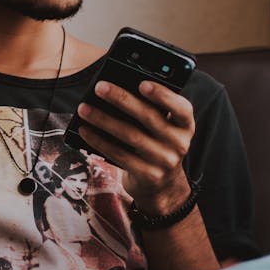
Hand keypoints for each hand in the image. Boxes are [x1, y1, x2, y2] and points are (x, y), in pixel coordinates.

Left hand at [77, 80, 194, 213]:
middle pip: (149, 117)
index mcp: (185, 125)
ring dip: (103, 120)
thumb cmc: (157, 143)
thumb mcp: (164, 127)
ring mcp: (165, 161)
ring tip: (84, 109)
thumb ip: (151, 109)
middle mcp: (179, 143)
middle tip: (100, 87)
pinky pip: (119, 155)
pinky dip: (99, 141)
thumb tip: (115, 89)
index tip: (142, 84)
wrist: (163, 185)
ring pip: (130, 136)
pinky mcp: (148, 175)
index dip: (163, 95)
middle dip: (122, 99)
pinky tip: (85, 130)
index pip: (180, 108)